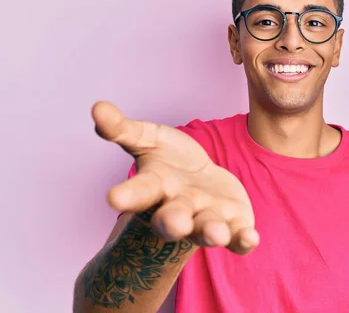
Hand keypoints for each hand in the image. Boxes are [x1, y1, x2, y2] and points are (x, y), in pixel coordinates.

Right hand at [91, 101, 258, 254]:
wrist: (199, 181)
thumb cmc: (168, 161)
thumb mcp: (146, 139)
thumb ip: (123, 129)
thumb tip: (98, 107)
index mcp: (155, 188)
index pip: (138, 192)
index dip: (127, 194)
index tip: (113, 198)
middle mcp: (179, 208)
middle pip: (173, 218)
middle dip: (173, 221)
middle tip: (174, 224)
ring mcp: (206, 217)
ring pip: (207, 229)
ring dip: (211, 232)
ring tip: (215, 234)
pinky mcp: (233, 222)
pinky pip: (237, 237)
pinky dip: (242, 240)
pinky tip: (250, 238)